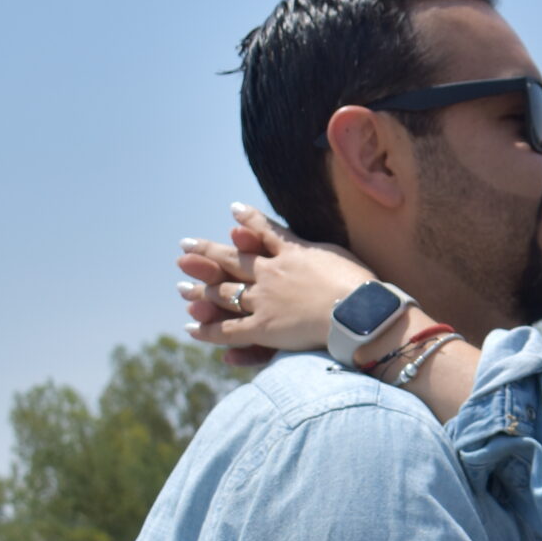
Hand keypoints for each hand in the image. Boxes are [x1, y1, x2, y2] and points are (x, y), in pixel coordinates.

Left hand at [179, 204, 376, 358]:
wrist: (359, 312)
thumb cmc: (358, 283)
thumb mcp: (334, 252)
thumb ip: (311, 248)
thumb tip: (302, 245)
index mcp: (290, 253)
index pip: (263, 231)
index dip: (247, 220)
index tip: (233, 210)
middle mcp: (270, 273)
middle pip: (231, 260)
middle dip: (207, 253)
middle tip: (185, 249)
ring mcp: (263, 300)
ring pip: (224, 293)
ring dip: (201, 290)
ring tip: (182, 288)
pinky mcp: (263, 328)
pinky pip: (229, 330)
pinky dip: (208, 329)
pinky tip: (191, 327)